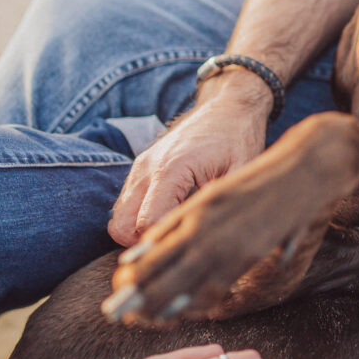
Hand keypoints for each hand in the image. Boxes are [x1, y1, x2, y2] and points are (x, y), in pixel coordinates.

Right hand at [108, 71, 270, 245]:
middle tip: (176, 246)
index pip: (147, 224)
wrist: (228, 106)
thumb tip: (212, 237)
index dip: (162, 245)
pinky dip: (138, 218)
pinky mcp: (141, 168)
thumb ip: (220, 203)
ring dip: (138, 232)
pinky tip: (170, 216)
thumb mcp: (240, 171)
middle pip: (121, 228)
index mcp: (171, 170)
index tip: (183, 252)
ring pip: (118, 218)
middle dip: (143, 245)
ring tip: (174, 232)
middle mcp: (147, 169)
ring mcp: (140, 168)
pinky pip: (126, 204)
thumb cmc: (237, 137)